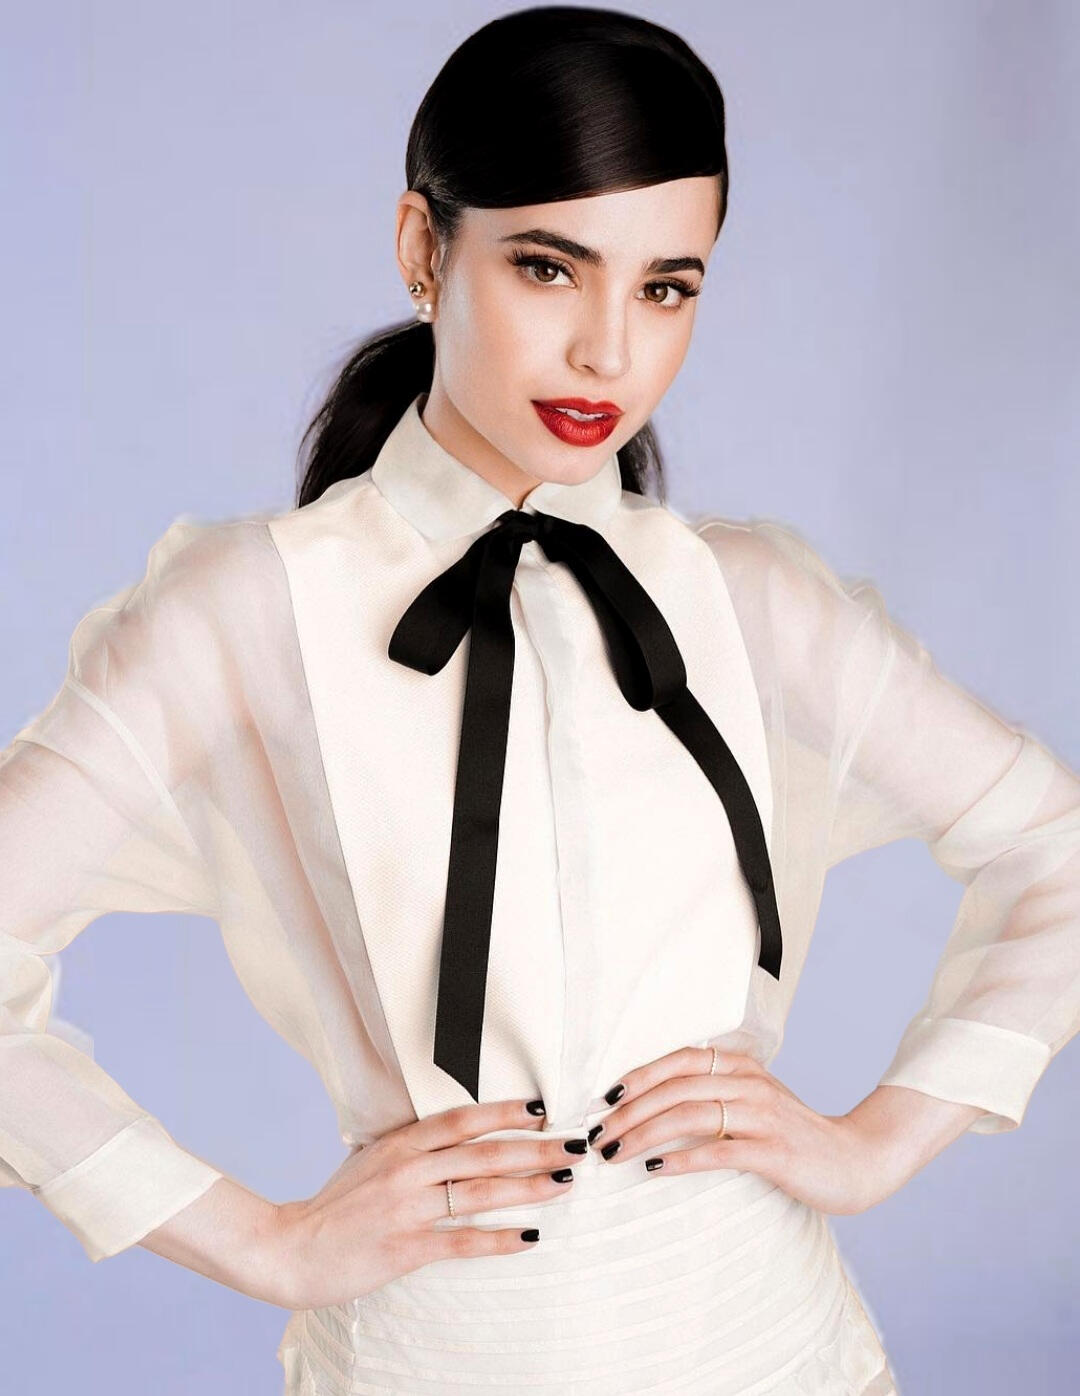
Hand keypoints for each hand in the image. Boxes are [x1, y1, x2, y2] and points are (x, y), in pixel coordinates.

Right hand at [268, 1097, 587, 1309]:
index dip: (503, 1112)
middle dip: (534, 1149)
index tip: (541, 1109)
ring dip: (528, 1188)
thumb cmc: (335, 1206)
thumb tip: (451, 1133)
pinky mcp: (406, 1248)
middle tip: (573, 1146)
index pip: (461, 1121)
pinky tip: (530, 1236)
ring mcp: (407, 1209)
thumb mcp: (370, 1160)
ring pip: (479, 1193)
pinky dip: (499, 1238)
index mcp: (400, 1144)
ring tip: (563, 1184)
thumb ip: (410, 1147)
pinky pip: (462, 1240)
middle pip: (482, 1154)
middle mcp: (407, 1171)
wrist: (290, 1249)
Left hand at [591, 1044, 914, 1215]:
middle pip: (677, 1088)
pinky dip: (683, 1158)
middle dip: (631, 1111)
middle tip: (599, 1134)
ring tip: (617, 1152)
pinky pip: (719, 1151)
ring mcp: (763, 1116)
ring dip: (646, 1133)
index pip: (680, 1059)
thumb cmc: (792, 1134)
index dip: (640, 1075)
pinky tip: (656, 1168)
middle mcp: (750, 1083)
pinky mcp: (774, 1151)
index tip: (606, 1097)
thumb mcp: (753, 1100)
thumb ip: (714, 1092)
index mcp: (741, 1066)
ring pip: (691, 1115)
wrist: (855, 1160)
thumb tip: (654, 1100)